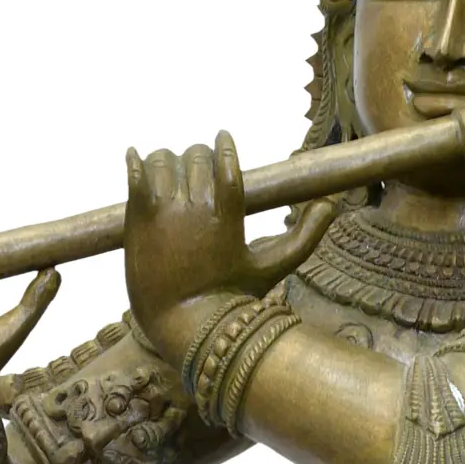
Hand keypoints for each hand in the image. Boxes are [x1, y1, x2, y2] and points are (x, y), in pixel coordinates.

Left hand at [123, 133, 333, 365]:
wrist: (184, 327)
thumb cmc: (232, 299)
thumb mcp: (273, 268)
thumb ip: (305, 237)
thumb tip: (331, 206)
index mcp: (228, 216)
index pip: (226, 162)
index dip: (224, 145)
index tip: (222, 136)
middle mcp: (196, 209)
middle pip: (195, 157)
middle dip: (197, 156)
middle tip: (196, 165)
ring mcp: (164, 214)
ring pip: (163, 161)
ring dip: (167, 160)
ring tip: (168, 169)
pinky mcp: (137, 221)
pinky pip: (133, 177)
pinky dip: (133, 162)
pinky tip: (133, 157)